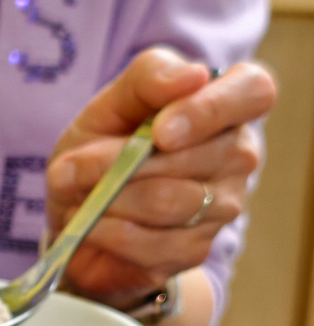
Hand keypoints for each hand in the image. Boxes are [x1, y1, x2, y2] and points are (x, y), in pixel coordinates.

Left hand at [45, 48, 275, 307]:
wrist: (75, 215)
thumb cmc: (103, 146)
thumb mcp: (113, 102)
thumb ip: (149, 77)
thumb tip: (193, 75)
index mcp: (228, 104)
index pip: (254, 92)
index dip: (208, 110)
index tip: (159, 131)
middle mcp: (237, 156)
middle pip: (198, 156)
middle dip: (122, 162)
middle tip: (71, 167)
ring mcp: (222, 207)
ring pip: (169, 202)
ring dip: (109, 198)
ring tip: (77, 194)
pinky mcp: (194, 251)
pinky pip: (150, 243)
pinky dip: (107, 231)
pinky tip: (90, 224)